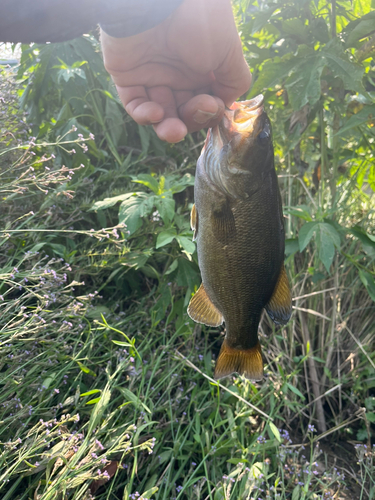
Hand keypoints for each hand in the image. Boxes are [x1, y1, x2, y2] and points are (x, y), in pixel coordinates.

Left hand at [101, 0, 250, 142]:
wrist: (159, 0)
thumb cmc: (199, 21)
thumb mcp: (229, 51)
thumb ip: (235, 81)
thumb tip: (227, 105)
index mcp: (203, 65)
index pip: (206, 100)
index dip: (211, 110)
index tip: (214, 105)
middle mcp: (178, 71)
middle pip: (185, 110)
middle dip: (193, 117)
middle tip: (198, 109)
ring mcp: (152, 73)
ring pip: (161, 113)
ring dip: (169, 127)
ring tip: (175, 131)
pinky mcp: (126, 75)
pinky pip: (134, 104)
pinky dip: (145, 115)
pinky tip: (157, 114)